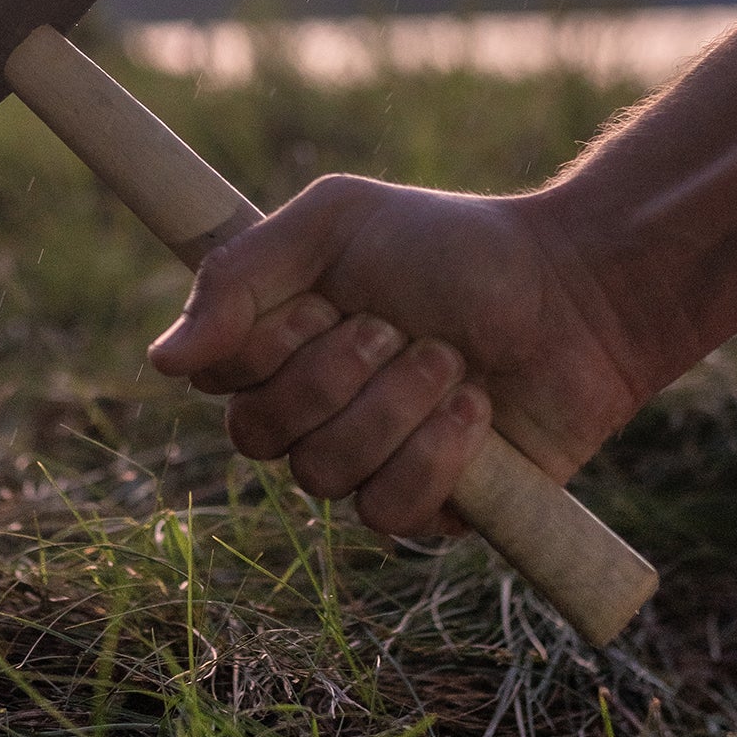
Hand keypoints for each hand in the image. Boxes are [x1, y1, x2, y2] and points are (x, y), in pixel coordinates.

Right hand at [147, 175, 649, 537]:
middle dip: (336, 373)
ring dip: (396, 407)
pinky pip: (388, 512)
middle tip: (399, 326)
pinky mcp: (428, 508)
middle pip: (259, 435)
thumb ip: (238, 277)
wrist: (576, 292)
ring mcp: (366, 464)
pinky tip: (476, 413)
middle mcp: (311, 410)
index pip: (210, 379)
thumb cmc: (456, 247)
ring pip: (323, 475)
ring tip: (450, 361)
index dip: (263, 349)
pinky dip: (435, 455)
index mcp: (278, 343)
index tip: (321, 302)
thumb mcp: (336, 224)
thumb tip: (160, 362)